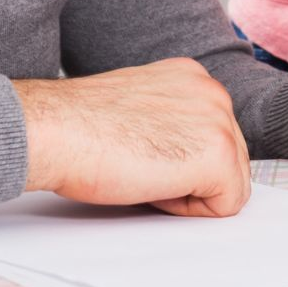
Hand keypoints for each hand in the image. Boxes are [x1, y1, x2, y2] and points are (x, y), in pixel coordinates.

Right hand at [15, 58, 250, 216]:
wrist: (56, 130)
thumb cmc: (79, 125)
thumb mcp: (139, 108)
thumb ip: (170, 120)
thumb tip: (182, 153)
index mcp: (192, 77)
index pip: (212, 136)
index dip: (178, 160)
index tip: (140, 152)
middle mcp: (214, 91)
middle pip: (230, 160)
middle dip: (190, 177)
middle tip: (141, 166)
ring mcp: (221, 121)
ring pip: (230, 183)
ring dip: (189, 192)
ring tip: (144, 172)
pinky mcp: (219, 156)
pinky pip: (226, 205)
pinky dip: (189, 209)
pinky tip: (152, 185)